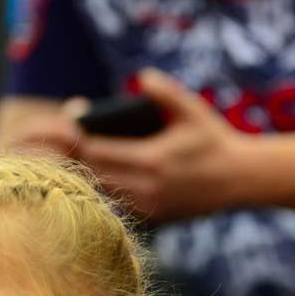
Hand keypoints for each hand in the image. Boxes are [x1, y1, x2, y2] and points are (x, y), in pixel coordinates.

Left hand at [68, 68, 246, 221]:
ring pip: (101, 193)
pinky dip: (102, 191)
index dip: (77, 139)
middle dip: (74, 158)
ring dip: (84, 176)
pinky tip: (92, 178)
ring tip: (68, 160)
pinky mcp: (150, 218)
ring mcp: (147, 207)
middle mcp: (146, 188)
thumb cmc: (213, 139)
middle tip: (56, 143)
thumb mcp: (191, 110)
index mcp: (152, 160)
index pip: (99, 152)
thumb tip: (142, 77)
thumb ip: (165, 92)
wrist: (238, 179)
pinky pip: (115, 204)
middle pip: (93, 174)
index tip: (65, 128)